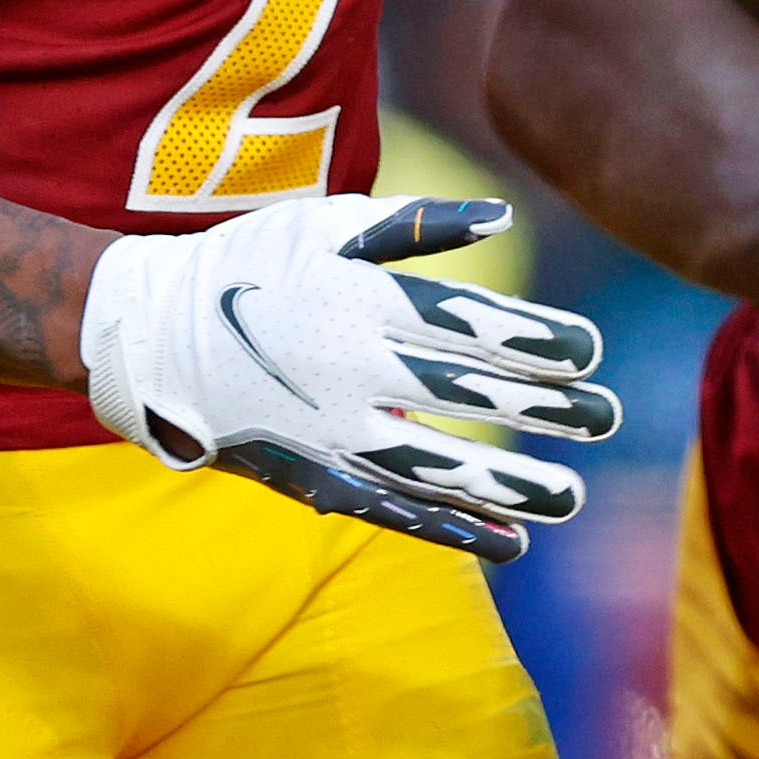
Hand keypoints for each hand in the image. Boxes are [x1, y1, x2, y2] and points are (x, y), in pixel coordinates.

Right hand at [78, 196, 621, 561]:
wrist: (149, 333)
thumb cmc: (251, 264)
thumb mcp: (329, 223)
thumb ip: (419, 224)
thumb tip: (502, 215)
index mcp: (362, 302)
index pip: (473, 325)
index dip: (538, 341)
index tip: (592, 351)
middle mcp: (352, 370)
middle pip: (467, 396)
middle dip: (544, 409)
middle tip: (609, 418)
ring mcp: (330, 430)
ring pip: (436, 465)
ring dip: (508, 484)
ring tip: (570, 495)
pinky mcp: (311, 475)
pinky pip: (391, 509)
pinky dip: (450, 528)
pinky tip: (506, 543)